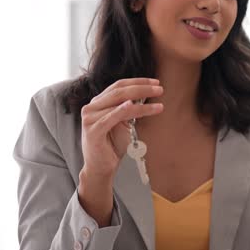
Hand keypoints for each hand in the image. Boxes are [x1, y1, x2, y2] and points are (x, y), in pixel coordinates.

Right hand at [77, 78, 162, 224]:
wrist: (100, 167)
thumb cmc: (113, 145)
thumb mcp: (124, 123)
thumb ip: (130, 109)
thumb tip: (146, 95)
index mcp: (98, 102)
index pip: (119, 85)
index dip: (138, 82)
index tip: (155, 82)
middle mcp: (91, 107)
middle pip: (119, 91)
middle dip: (142, 88)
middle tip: (160, 89)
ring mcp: (90, 118)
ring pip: (119, 103)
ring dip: (141, 101)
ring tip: (158, 102)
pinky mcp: (93, 130)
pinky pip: (112, 117)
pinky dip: (124, 110)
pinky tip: (135, 106)